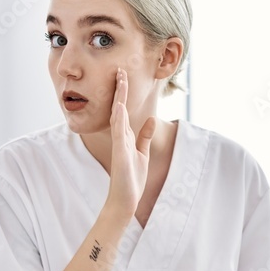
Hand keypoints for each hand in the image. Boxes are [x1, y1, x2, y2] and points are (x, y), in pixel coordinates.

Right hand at [105, 67, 155, 217]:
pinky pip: (119, 133)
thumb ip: (145, 136)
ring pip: (118, 116)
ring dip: (119, 98)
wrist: (124, 200)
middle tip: (120, 70)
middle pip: (120, 108)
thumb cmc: (131, 179)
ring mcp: (119, 144)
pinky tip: (120, 107)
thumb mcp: (142, 153)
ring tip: (120, 80)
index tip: (124, 76)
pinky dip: (119, 119)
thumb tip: (151, 119)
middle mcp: (120, 137)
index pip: (124, 110)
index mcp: (125, 137)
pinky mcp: (120, 153)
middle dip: (120, 89)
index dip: (124, 93)